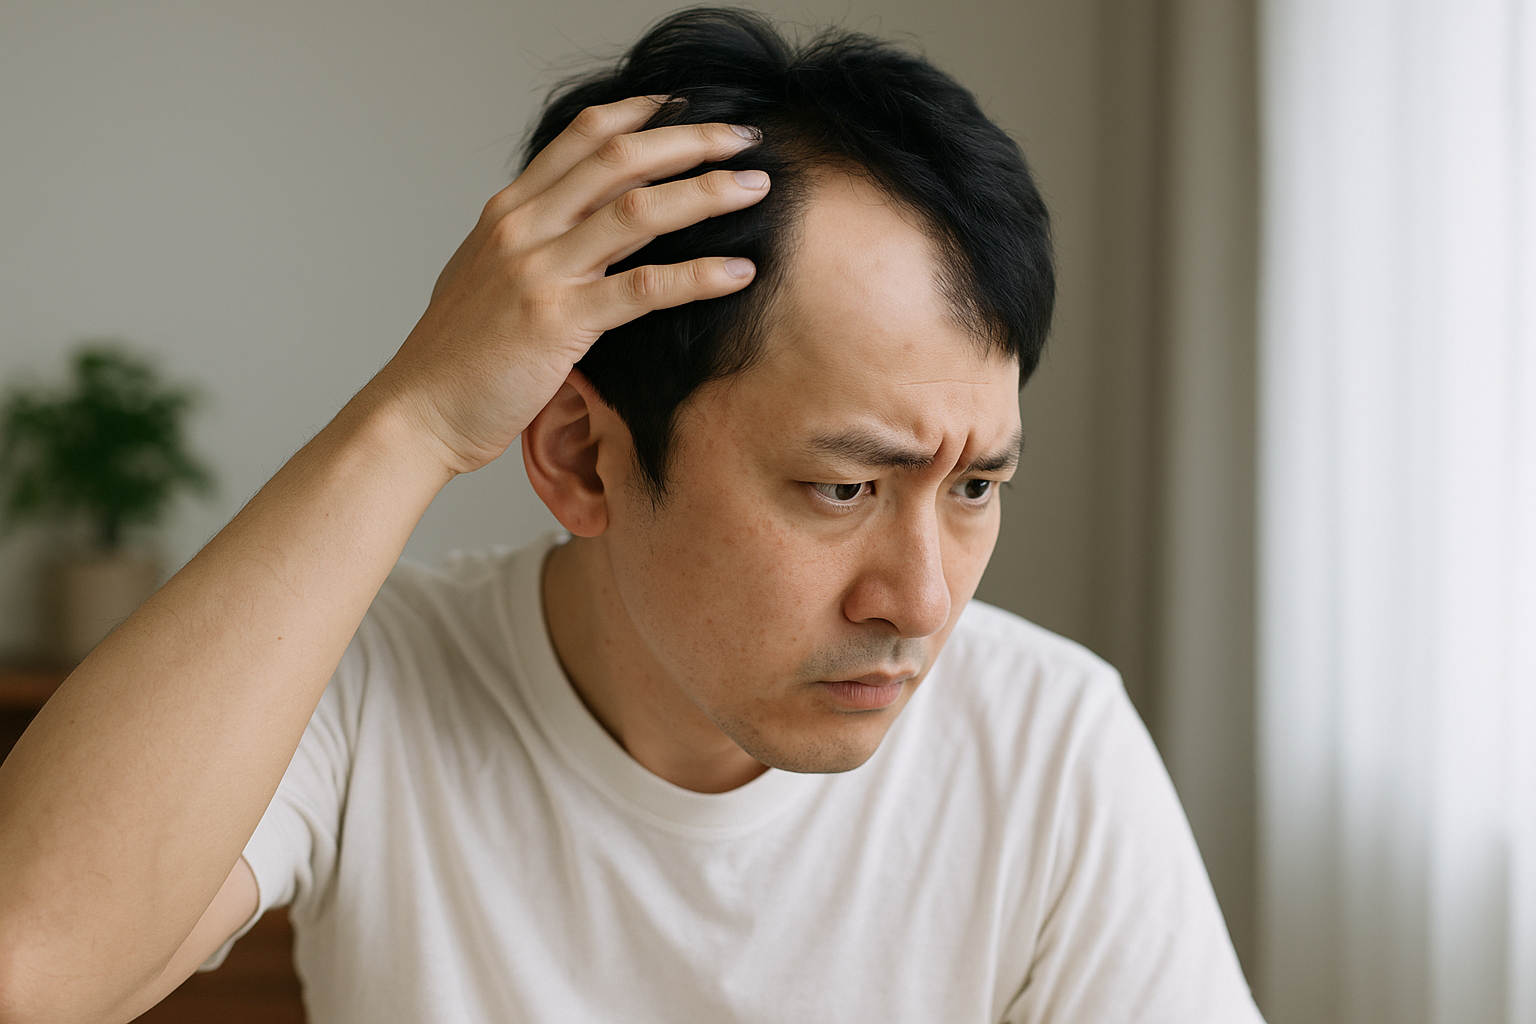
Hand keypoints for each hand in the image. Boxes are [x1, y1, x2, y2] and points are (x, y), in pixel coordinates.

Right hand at [369, 96, 769, 475]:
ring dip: (706, 192)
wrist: (418, 411)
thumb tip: (573, 231)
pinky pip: (645, 287)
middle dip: (691, 140)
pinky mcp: (560, 321)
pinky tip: (739, 271)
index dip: (641, 114)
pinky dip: (698, 275)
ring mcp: (541, 271)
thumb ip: (529, 246)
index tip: (687, 106)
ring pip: (638, 211)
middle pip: (619, 158)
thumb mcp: (486, 279)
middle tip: (744, 138)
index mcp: (507, 212)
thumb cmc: (456, 357)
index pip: (582, 137)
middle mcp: (523, 228)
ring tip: (754, 187)